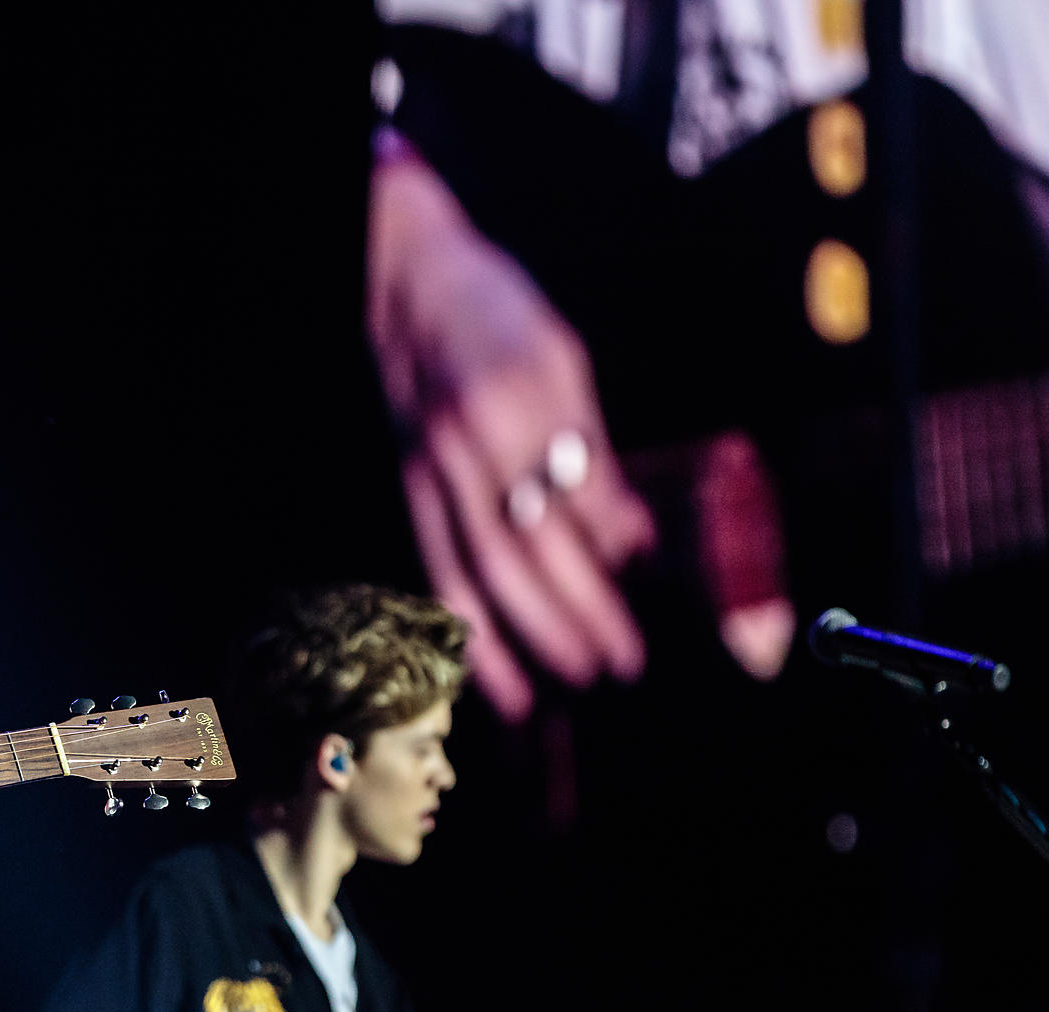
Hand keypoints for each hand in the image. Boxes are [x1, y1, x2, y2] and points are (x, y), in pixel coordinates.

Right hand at [369, 133, 654, 722]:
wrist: (403, 283)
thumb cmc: (494, 314)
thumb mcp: (561, 358)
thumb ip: (593, 447)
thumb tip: (633, 539)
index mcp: (515, 397)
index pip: (569, 492)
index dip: (607, 550)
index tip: (645, 589)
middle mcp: (467, 441)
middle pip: (523, 546)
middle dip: (571, 615)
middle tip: (616, 664)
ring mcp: (430, 470)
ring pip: (472, 570)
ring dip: (514, 640)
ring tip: (551, 692)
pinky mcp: (410, 488)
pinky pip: (435, 567)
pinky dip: (461, 624)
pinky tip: (484, 670)